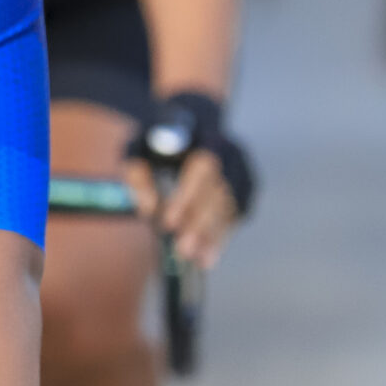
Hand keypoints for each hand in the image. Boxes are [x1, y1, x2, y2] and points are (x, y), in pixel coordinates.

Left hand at [127, 147, 238, 268]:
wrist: (191, 125)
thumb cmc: (160, 141)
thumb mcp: (139, 149)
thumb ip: (139, 176)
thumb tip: (148, 210)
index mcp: (206, 137)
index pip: (202, 169)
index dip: (187, 197)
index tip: (168, 223)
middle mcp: (231, 154)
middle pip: (219, 193)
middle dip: (201, 225)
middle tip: (183, 250)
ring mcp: (242, 172)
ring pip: (229, 209)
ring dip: (213, 237)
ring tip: (197, 260)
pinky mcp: (246, 190)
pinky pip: (234, 217)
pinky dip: (221, 238)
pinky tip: (207, 257)